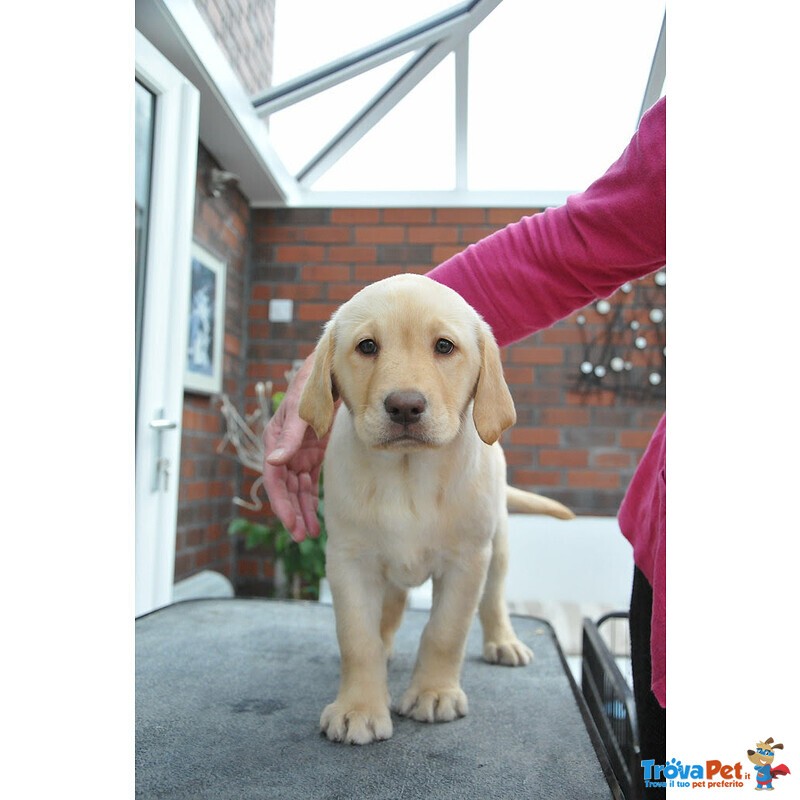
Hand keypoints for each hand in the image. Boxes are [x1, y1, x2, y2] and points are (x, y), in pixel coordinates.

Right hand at [263, 354, 328, 540]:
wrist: (332, 369)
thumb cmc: (313, 385)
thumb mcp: (301, 409)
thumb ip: (290, 435)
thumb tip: (274, 462)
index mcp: (276, 438)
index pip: (275, 476)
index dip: (281, 502)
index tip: (291, 523)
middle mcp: (285, 447)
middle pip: (285, 487)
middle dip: (292, 512)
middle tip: (301, 535)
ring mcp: (299, 450)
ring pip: (297, 487)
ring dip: (302, 509)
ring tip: (309, 533)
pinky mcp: (313, 451)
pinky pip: (309, 480)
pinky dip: (312, 497)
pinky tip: (316, 515)